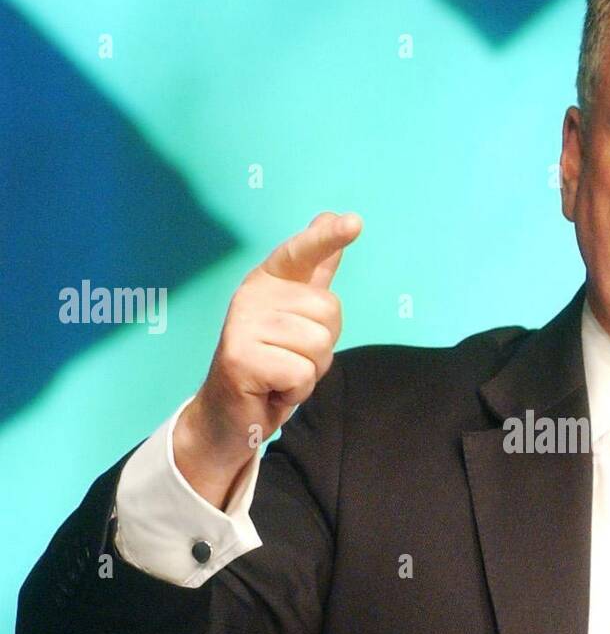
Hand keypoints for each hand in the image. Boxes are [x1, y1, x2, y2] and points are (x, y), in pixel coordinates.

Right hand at [173, 211, 361, 507]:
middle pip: (328, 312)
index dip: (327, 238)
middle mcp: (252, 295)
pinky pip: (302, 374)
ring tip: (280, 375)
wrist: (230, 417)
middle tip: (289, 358)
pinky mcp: (240, 359)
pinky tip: (271, 391)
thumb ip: (315, 270)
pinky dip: (295, 392)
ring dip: (308, 372)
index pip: (302, 253)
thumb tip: (333, 216)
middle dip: (322, 346)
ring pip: (318, 345)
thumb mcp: (297, 315)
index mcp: (269, 281)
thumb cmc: (271, 364)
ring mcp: (242, 325)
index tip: (354, 222)